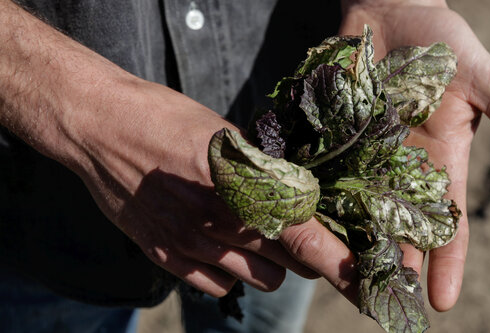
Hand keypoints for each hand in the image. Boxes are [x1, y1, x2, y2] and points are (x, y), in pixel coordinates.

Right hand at [0, 0, 358, 297]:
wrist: (99, 126)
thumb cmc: (164, 118)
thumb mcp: (225, 133)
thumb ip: (264, 169)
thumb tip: (300, 190)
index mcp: (239, 188)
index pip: (303, 236)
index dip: (335, 260)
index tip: (356, 273)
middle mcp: (217, 225)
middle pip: (286, 265)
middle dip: (300, 252)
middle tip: (295, 228)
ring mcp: (189, 244)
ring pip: (256, 278)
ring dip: (267, 263)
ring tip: (256, 234)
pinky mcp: (165, 255)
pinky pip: (216, 285)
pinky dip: (230, 272)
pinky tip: (222, 246)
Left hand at [339, 0, 489, 310]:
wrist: (393, 11)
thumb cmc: (445, 42)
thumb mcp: (485, 79)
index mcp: (442, 161)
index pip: (449, 222)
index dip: (447, 262)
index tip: (441, 302)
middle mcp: (403, 167)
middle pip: (398, 227)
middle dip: (392, 265)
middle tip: (380, 306)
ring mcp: (366, 153)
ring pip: (357, 209)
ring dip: (349, 244)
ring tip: (336, 280)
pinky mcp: (336, 134)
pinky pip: (324, 171)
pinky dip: (314, 197)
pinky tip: (301, 226)